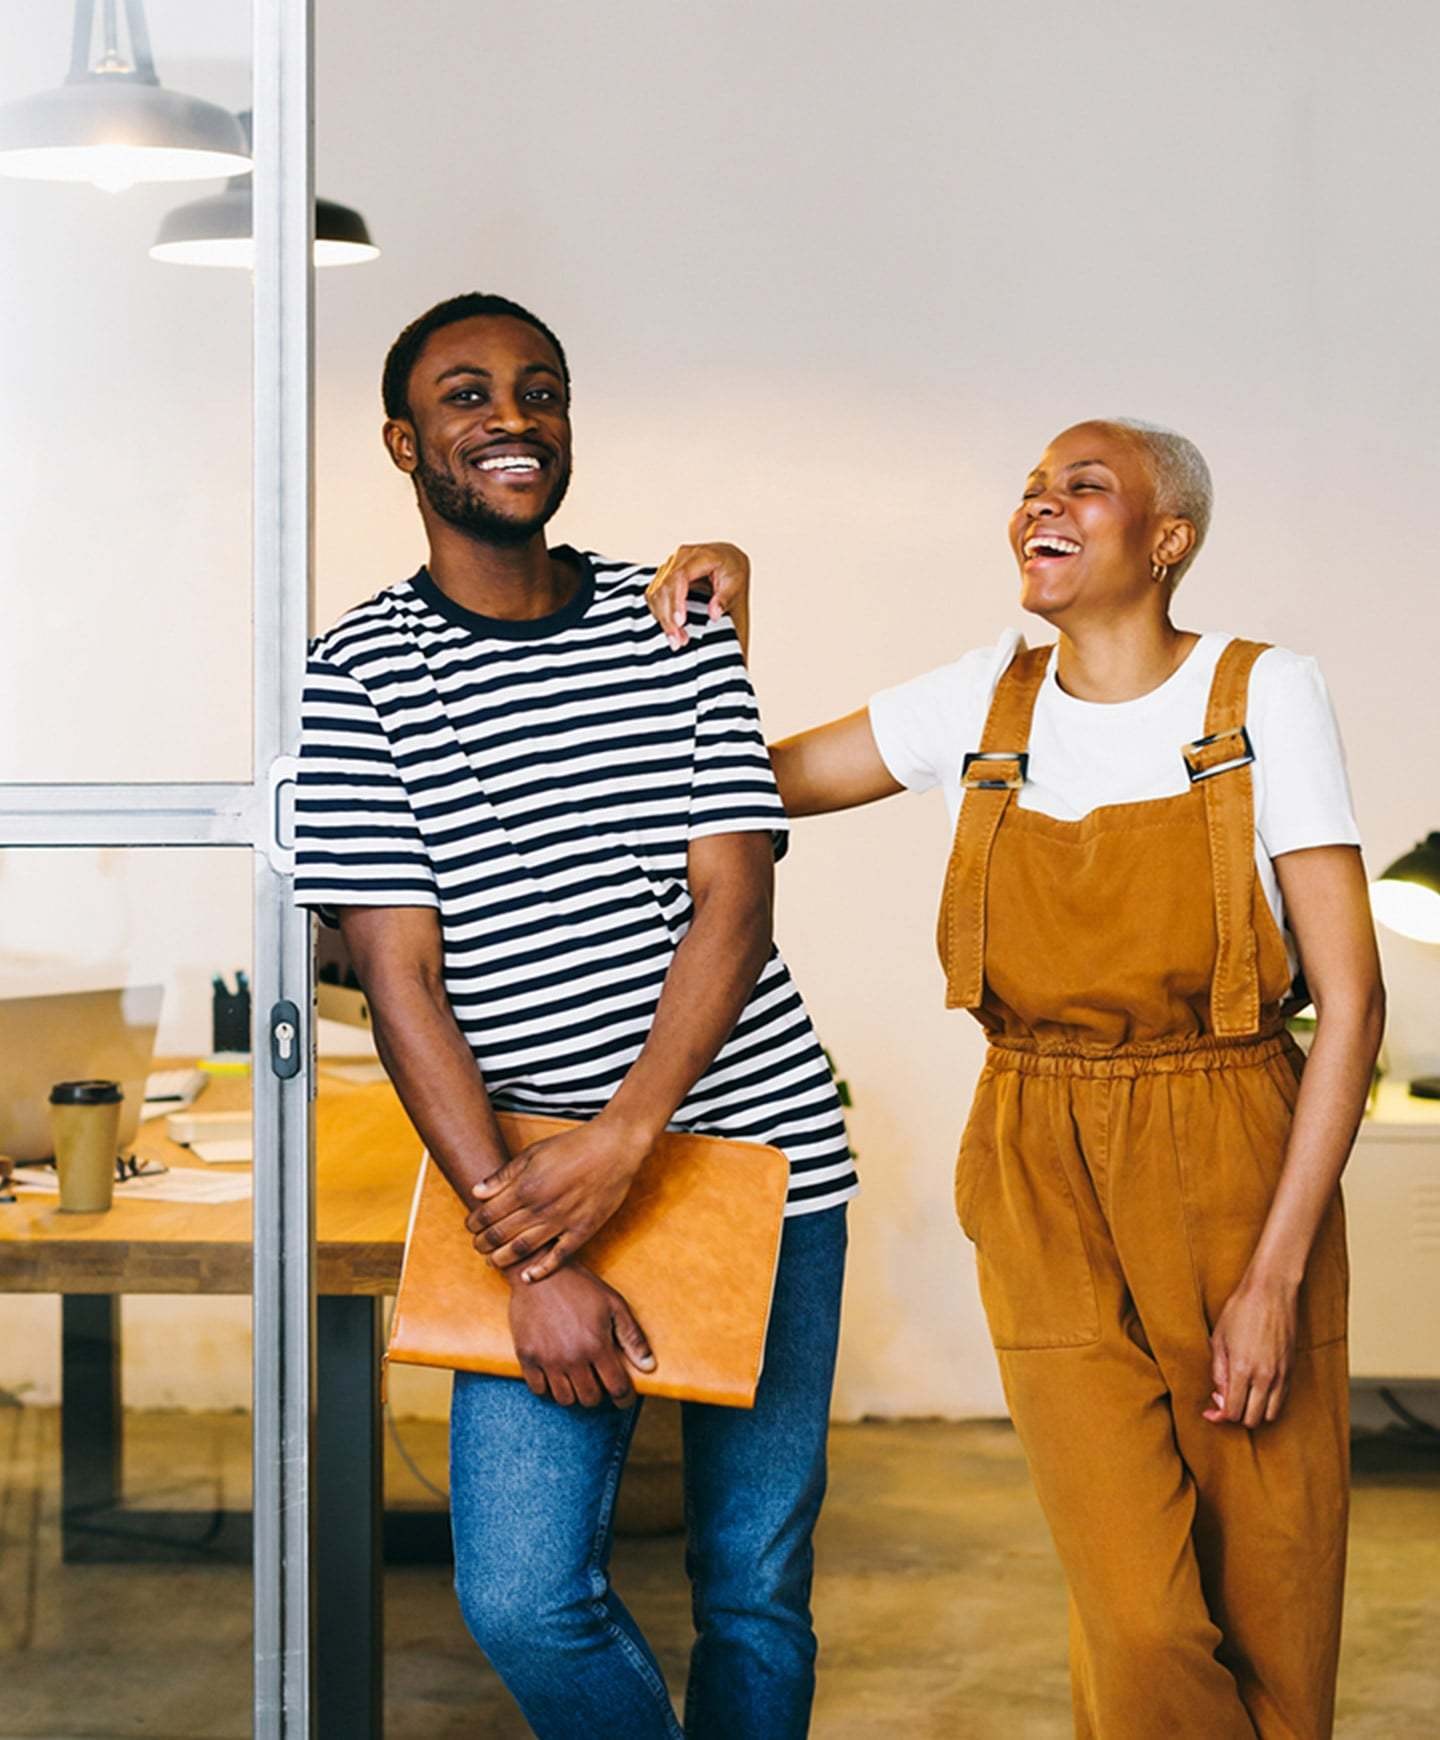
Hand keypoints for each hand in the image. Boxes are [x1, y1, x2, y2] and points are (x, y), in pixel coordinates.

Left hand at [467, 1117, 649, 1280]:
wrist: (614, 1148)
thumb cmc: (573, 1146)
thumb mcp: (533, 1152)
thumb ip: (504, 1174)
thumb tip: (477, 1191)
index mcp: (525, 1187)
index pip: (488, 1214)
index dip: (474, 1223)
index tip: (470, 1226)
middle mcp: (540, 1208)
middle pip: (500, 1234)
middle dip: (483, 1243)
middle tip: (478, 1246)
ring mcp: (562, 1222)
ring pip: (523, 1249)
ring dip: (503, 1258)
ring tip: (493, 1261)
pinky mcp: (582, 1230)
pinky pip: (559, 1257)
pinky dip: (541, 1270)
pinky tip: (528, 1276)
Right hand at [509, 1265, 654, 1406]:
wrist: (539, 1270)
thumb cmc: (580, 1286)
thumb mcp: (613, 1304)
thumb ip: (633, 1337)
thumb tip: (649, 1366)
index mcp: (597, 1345)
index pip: (617, 1388)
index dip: (624, 1398)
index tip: (623, 1397)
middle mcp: (572, 1357)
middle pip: (590, 1399)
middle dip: (599, 1394)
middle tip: (598, 1381)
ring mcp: (547, 1359)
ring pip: (565, 1399)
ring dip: (574, 1393)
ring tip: (577, 1378)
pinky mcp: (526, 1356)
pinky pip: (538, 1389)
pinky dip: (548, 1387)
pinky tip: (555, 1374)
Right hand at [645, 542, 749, 648]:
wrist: (726, 559)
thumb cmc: (732, 570)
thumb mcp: (737, 583)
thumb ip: (725, 598)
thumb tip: (714, 614)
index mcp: (701, 555)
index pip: (680, 577)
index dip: (676, 600)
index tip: (680, 623)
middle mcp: (681, 557)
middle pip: (664, 587)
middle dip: (668, 617)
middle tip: (678, 641)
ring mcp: (669, 565)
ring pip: (655, 593)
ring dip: (662, 619)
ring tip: (677, 639)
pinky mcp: (663, 575)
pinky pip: (654, 596)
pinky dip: (659, 614)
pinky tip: (671, 629)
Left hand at [1205, 1271, 1299, 1428]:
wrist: (1271, 1291)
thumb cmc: (1241, 1310)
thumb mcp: (1219, 1338)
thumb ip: (1218, 1372)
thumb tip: (1219, 1398)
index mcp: (1242, 1368)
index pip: (1233, 1411)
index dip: (1220, 1415)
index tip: (1212, 1410)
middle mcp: (1264, 1377)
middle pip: (1251, 1419)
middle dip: (1236, 1415)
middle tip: (1225, 1401)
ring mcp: (1281, 1375)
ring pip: (1270, 1415)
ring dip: (1254, 1412)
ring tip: (1242, 1396)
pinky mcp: (1292, 1370)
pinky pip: (1282, 1400)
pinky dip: (1269, 1403)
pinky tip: (1257, 1390)